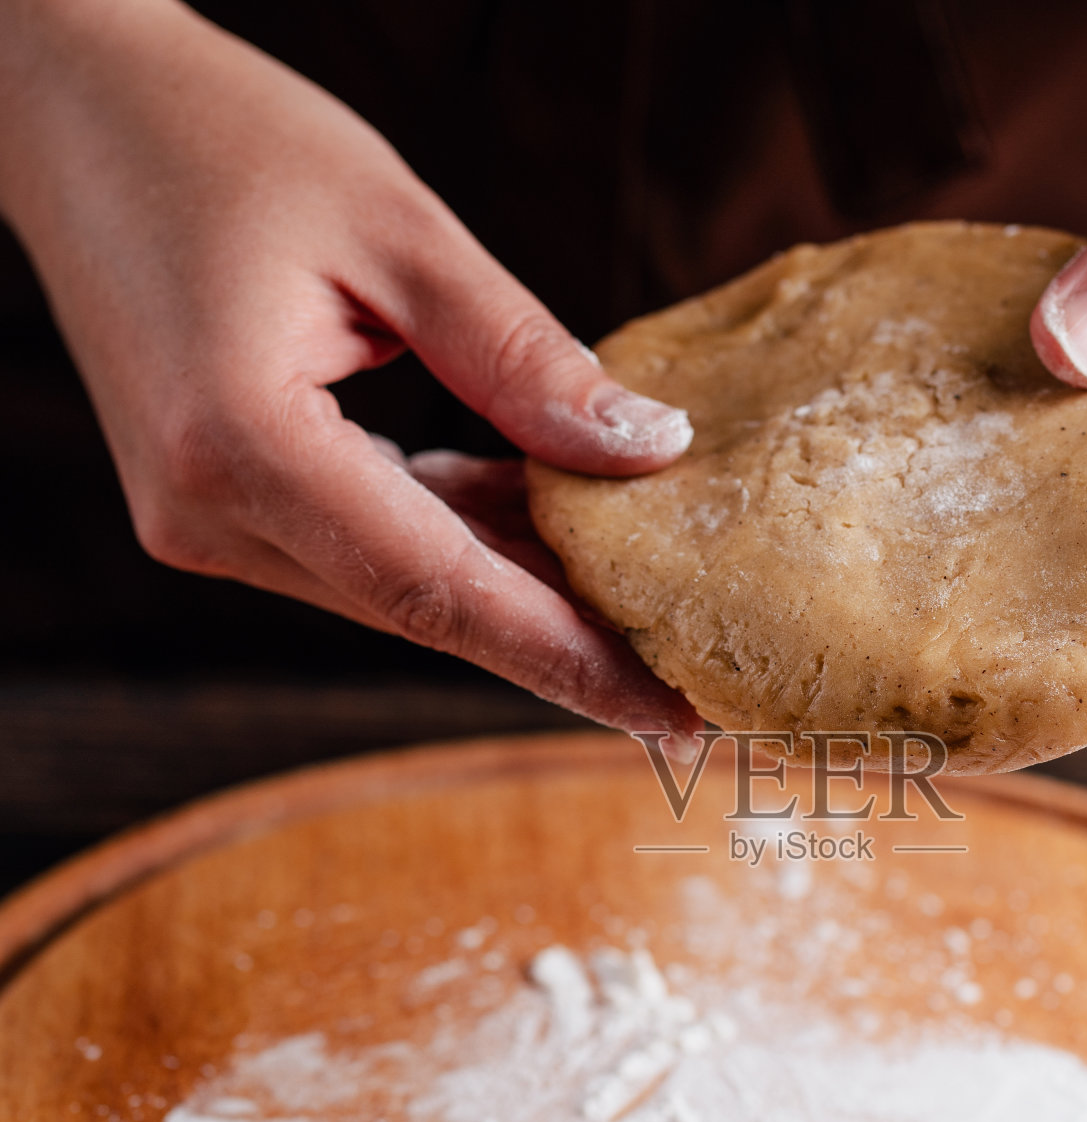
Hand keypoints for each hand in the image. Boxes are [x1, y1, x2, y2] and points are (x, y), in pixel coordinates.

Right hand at [0, 0, 699, 746]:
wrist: (67, 107)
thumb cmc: (220, 137)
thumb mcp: (399, 232)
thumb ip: (524, 361)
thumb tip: (648, 452)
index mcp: (244, 445)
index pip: (443, 593)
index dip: (570, 662)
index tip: (674, 715)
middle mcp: (211, 514)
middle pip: (428, 611)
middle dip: (563, 650)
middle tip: (686, 690)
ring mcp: (206, 521)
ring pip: (402, 590)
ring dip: (518, 593)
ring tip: (636, 605)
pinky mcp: (219, 503)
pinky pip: (366, 550)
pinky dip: (459, 541)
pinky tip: (539, 521)